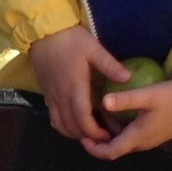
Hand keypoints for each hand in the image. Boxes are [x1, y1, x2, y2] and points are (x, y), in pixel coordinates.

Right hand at [27, 25, 128, 145]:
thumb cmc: (70, 40)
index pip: (83, 119)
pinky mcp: (47, 95)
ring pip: (60, 125)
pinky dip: (63, 126)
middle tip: (102, 137)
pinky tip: (73, 122)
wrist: (43, 32)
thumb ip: (110, 65)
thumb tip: (128, 78)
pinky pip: (53, 118)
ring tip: (89, 132)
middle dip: (87, 136)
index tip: (107, 135)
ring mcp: (52, 97)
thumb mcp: (93, 49)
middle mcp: (62, 97)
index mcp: (75, 88)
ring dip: (74, 133)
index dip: (94, 132)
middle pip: (72, 127)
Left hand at [85, 79, 171, 160]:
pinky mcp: (154, 133)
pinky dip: (120, 129)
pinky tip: (116, 113)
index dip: (93, 148)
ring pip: (123, 141)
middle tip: (86, 124)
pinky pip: (131, 136)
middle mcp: (141, 143)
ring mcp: (149, 139)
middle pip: (114, 148)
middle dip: (98, 140)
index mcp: (137, 137)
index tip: (82, 137)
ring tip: (97, 116)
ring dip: (109, 133)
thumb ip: (126, 100)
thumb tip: (103, 102)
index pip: (110, 152)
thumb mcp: (148, 95)